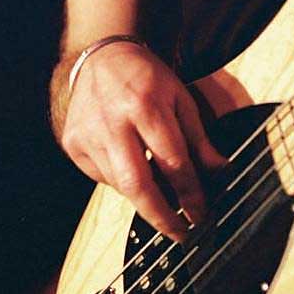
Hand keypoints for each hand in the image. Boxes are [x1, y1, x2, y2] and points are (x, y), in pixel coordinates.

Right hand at [60, 42, 225, 241]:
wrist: (99, 58)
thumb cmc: (145, 79)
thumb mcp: (180, 99)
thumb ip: (198, 139)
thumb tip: (219, 172)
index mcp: (144, 106)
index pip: (172, 162)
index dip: (190, 194)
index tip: (201, 215)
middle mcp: (112, 123)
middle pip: (137, 185)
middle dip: (161, 217)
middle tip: (181, 235)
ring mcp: (88, 135)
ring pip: (120, 185)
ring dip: (145, 198)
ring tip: (164, 200)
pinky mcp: (73, 144)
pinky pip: (103, 178)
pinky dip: (123, 182)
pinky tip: (133, 168)